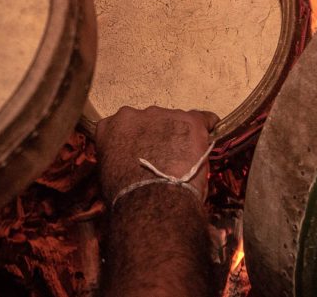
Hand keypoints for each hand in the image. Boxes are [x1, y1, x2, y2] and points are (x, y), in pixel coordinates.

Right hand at [94, 107, 216, 202]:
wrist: (153, 203)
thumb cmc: (126, 198)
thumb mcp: (108, 176)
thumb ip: (117, 159)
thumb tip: (126, 166)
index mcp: (110, 126)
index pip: (122, 127)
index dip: (134, 141)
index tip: (140, 152)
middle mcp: (134, 114)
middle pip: (149, 121)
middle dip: (156, 135)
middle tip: (163, 158)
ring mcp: (163, 115)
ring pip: (173, 121)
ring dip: (177, 135)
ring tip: (184, 159)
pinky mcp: (190, 121)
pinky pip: (203, 119)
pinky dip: (206, 127)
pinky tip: (208, 138)